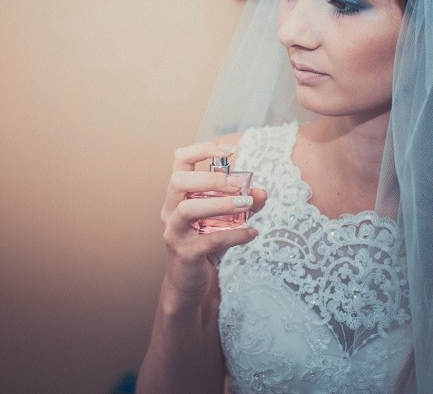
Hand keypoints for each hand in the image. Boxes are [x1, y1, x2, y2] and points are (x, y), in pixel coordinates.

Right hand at [159, 141, 266, 305]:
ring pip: (188, 209)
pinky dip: (235, 235)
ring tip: (246, 204)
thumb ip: (243, 202)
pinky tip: (252, 233)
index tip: (230, 150)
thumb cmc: (205, 243)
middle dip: (211, 179)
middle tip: (238, 184)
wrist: (190, 283)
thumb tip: (262, 191)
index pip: (180, 160)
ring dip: (220, 204)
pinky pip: (209, 240)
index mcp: (177, 195)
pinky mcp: (185, 254)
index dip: (203, 149)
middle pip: (178, 181)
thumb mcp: (226, 219)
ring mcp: (175, 232)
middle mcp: (170, 210)